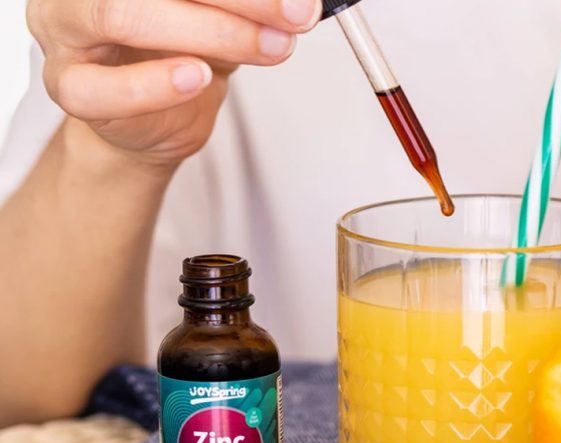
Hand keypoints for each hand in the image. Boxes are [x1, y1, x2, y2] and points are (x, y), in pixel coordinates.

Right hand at [26, 0, 321, 167]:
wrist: (155, 115)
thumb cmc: (183, 49)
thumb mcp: (224, 9)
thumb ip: (248, 2)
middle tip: (296, 16)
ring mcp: (67, 30)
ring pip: (119, 15)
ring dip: (209, 31)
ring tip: (268, 47)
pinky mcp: (70, 85)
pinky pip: (100, 88)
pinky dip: (154, 83)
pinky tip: (197, 76)